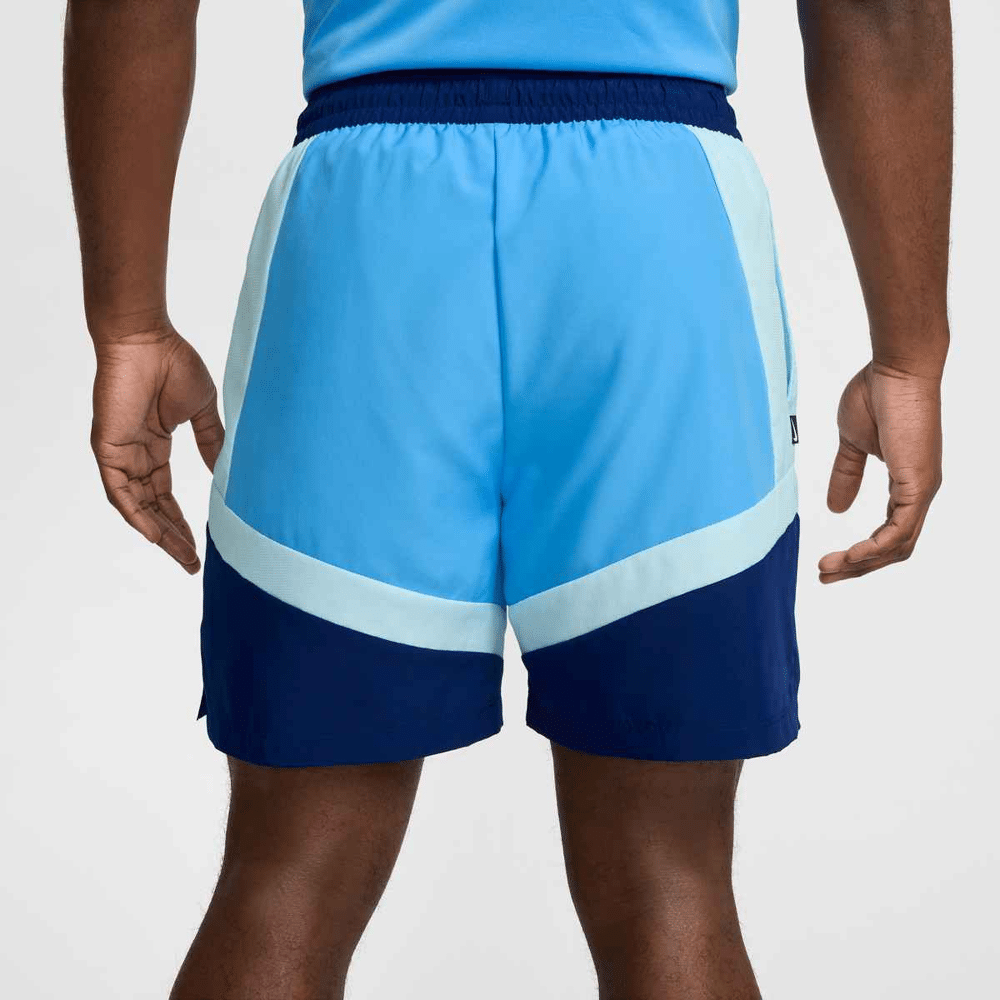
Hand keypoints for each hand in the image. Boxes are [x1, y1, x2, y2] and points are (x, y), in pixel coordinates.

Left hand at [91, 326, 223, 573]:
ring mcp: (120, 453)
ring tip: (182, 555)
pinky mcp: (108, 447)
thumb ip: (211, 441)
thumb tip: (225, 471)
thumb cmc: (173, 364)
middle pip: (154, 507)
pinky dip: (135, 514)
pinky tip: (154, 535)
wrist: (146, 339)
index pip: (166, 495)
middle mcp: (135, 454)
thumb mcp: (202, 411)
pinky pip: (119, 491)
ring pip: (137, 506)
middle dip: (174, 536)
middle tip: (193, 561)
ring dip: (159, 533)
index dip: (182, 521)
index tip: (200, 544)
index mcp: (155, 446)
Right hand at [819, 360, 942, 582]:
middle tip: (824, 575)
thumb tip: (836, 508)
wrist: (897, 369)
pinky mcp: (918, 485)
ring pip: (897, 547)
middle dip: (857, 567)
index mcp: (907, 485)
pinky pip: (899, 531)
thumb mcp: (853, 444)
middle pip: (893, 549)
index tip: (829, 562)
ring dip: (862, 563)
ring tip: (830, 568)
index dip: (860, 554)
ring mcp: (922, 490)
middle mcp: (919, 493)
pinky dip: (876, 548)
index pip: (889, 534)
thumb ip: (846, 475)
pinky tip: (853, 555)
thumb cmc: (877, 394)